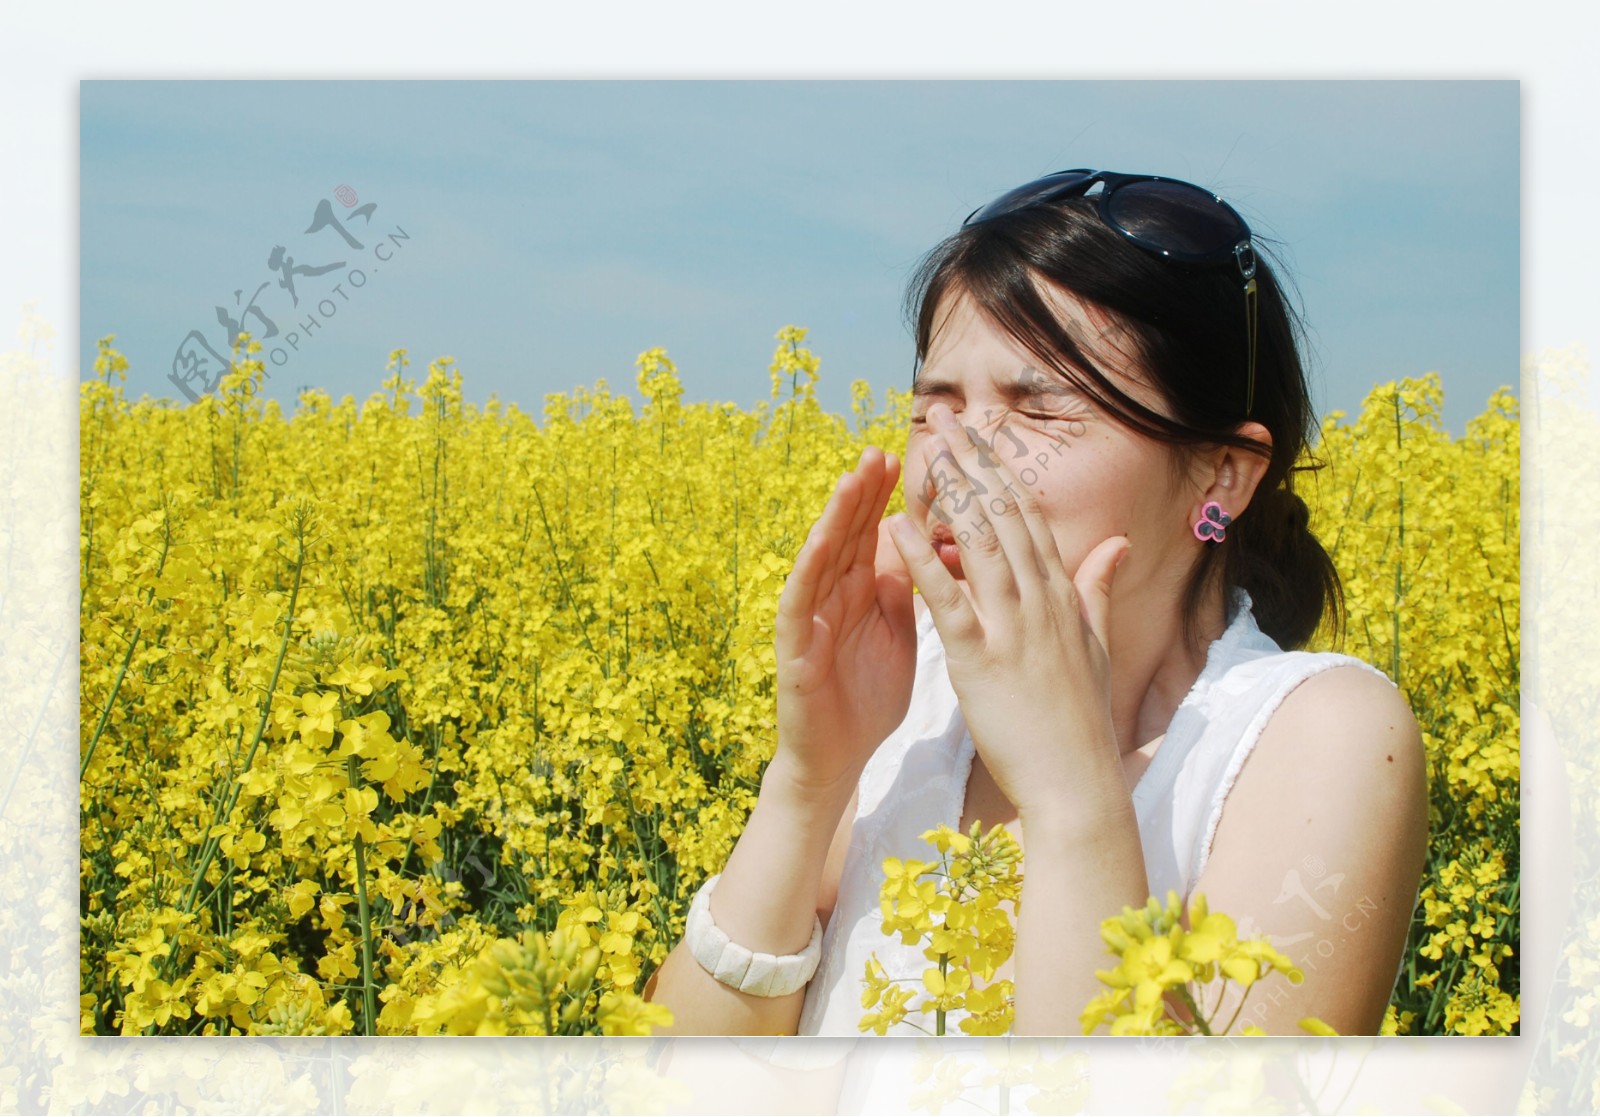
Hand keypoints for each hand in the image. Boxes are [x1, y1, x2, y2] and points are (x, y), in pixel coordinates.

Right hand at [771, 446, 918, 801]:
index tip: (910, 458)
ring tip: (851, 479)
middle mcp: (832, 595)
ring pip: (822, 556)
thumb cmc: (868, 698)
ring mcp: (810, 617)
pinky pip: (800, 601)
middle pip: (848, 534)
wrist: (839, 758)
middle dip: (863, 492)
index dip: (888, 497)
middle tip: (880, 449)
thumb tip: (922, 542)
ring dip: (836, 516)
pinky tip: (821, 541)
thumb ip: (904, 589)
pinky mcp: (794, 647)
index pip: (874, 533)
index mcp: (862, 591)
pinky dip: (810, 568)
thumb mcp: (898, 633)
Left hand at [886, 404, 1130, 820]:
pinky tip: (896, 527)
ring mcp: (1013, 628)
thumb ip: (1097, 590)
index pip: (1029, 518)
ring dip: (950, 493)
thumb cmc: (1080, 721)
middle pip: (1004, 515)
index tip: (980, 433)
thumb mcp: (1094, 646)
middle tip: (946, 418)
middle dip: (974, 462)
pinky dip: (921, 559)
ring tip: (925, 450)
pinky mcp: (980, 660)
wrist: (1077, 782)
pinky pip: (947, 599)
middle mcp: (1041, 601)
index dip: (1001, 470)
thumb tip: (1118, 544)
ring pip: (979, 544)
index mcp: (1062, 597)